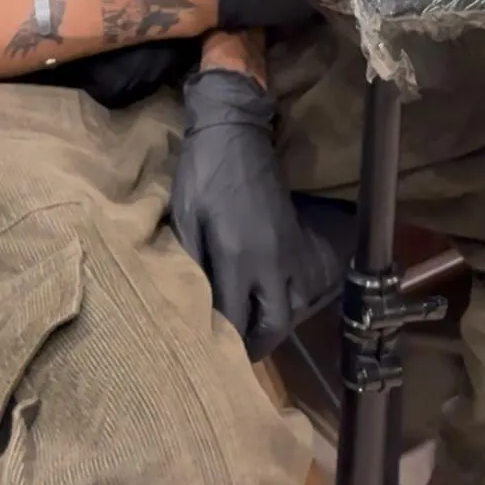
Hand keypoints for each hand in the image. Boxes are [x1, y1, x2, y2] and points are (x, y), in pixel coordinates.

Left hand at [170, 69, 339, 359]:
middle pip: (276, 322)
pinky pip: (298, 282)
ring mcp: (288, 247)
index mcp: (238, 256)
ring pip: (294, 305)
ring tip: (252, 328)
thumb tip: (190, 301)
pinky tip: (263, 298)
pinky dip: (284, 299)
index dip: (224, 342)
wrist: (235, 129)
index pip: (236, 318)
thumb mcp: (185, 215)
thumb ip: (190, 262)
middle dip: (258, 343)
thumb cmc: (203, 172)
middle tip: (236, 352)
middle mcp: (271, 260)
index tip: (209, 355)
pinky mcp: (295, 234)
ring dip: (275, 322)